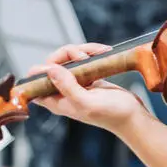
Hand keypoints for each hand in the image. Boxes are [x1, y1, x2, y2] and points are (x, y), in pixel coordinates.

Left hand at [30, 43, 148, 132]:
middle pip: (52, 63)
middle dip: (67, 54)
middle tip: (85, 57)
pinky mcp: (88, 76)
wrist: (133, 116)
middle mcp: (62, 91)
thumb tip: (50, 69)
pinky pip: (82, 57)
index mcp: (56, 101)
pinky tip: (104, 53)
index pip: (34, 82)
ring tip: (100, 53)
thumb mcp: (87, 103)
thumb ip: (67, 87)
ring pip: (68, 57)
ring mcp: (76, 82)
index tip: (59, 65)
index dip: (41, 70)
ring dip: (83, 50)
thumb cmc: (112, 114)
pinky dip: (91, 52)